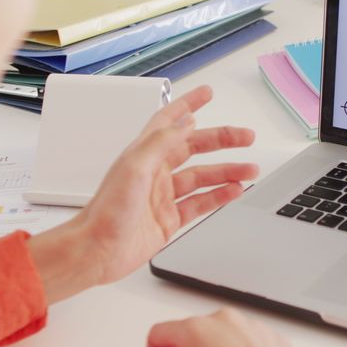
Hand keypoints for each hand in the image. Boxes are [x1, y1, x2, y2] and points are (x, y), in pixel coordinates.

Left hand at [27, 86, 257, 301]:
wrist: (97, 251)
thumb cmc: (107, 211)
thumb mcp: (134, 167)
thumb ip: (161, 141)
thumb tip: (185, 121)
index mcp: (144, 154)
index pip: (170, 121)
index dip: (188, 104)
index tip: (207, 94)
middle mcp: (155, 172)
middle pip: (195, 148)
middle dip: (222, 140)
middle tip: (245, 137)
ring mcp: (163, 196)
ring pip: (203, 176)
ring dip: (227, 171)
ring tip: (250, 169)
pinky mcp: (169, 219)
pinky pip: (201, 203)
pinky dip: (219, 196)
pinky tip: (234, 191)